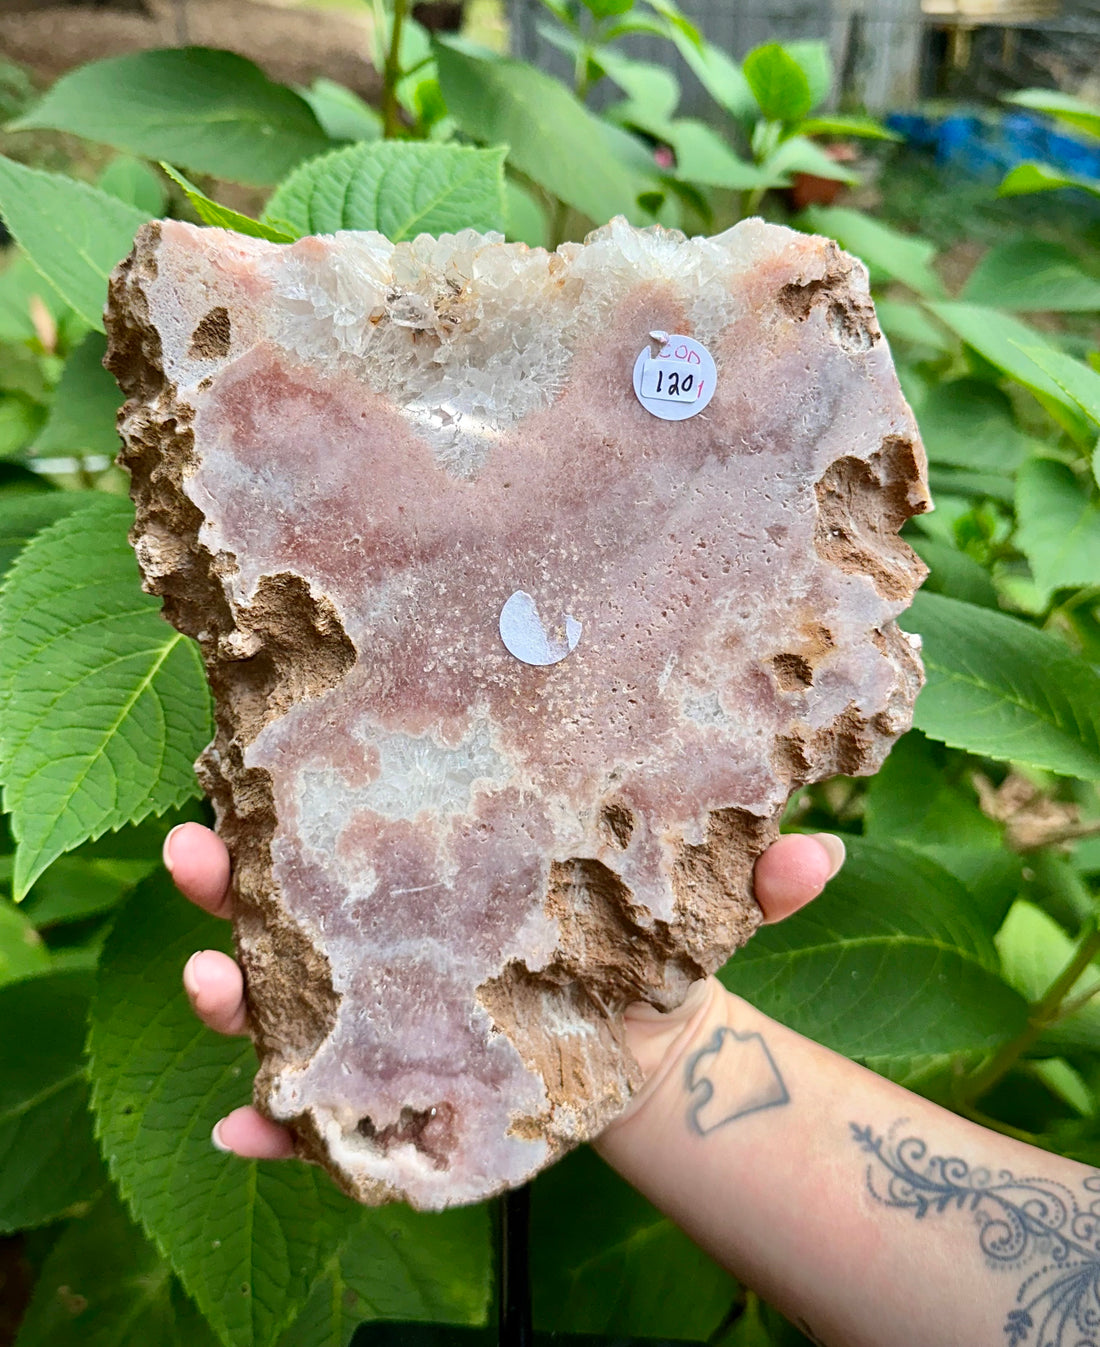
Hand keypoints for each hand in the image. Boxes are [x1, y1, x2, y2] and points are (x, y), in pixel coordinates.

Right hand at [165, 822, 843, 1158]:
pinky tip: (249, 1130)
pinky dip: (284, 1122)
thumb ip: (752, 882)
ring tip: (212, 985)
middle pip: (297, 899)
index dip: (299, 795)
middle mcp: (405, 930)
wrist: (656, 1054)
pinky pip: (326, 1109)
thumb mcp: (699, 912)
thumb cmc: (655, 952)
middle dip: (230, 878)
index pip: (365, 822)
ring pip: (289, 998)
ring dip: (236, 991)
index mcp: (458, 869)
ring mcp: (395, 1011)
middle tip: (192, 853)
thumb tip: (819, 855)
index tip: (243, 765)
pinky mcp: (406, 1091)